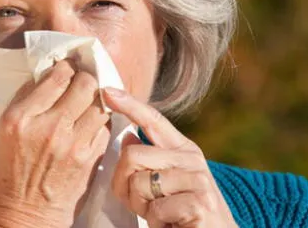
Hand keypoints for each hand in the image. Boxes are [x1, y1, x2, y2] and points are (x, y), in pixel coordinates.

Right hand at [0, 60, 110, 227]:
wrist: (22, 216)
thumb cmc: (8, 173)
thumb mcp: (2, 131)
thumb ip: (25, 100)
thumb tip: (48, 75)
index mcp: (21, 118)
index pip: (56, 76)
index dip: (66, 67)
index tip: (67, 68)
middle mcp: (48, 127)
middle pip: (85, 84)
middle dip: (85, 78)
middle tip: (81, 81)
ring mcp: (72, 144)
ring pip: (100, 104)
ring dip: (96, 99)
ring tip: (88, 101)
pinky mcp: (90, 159)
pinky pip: (105, 127)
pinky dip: (99, 121)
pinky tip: (90, 124)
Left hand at [103, 88, 237, 227]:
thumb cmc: (182, 217)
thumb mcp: (162, 186)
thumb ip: (146, 162)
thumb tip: (128, 137)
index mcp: (182, 149)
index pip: (153, 120)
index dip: (129, 104)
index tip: (107, 92)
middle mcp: (192, 158)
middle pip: (132, 155)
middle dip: (125, 186)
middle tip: (144, 205)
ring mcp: (198, 179)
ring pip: (140, 184)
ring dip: (142, 208)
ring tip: (162, 216)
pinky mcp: (200, 203)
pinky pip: (155, 208)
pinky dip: (156, 222)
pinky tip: (173, 225)